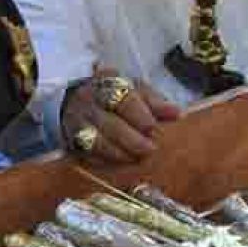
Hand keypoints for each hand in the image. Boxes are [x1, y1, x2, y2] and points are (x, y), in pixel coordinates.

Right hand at [60, 66, 180, 164]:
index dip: (141, 117)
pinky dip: (105, 161)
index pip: (124, 100)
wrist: (76, 99)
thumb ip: (156, 102)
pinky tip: (121, 163)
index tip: (154, 129)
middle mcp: (88, 102)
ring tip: (138, 158)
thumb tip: (177, 114)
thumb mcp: (136, 89)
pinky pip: (87, 155)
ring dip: (120, 153)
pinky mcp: (70, 141)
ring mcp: (76, 122)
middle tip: (151, 149)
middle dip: (133, 140)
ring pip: (96, 142)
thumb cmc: (115, 94)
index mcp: (107, 83)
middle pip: (110, 124)